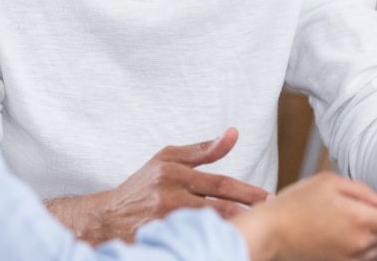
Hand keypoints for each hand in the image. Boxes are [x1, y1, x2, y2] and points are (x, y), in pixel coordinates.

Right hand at [46, 128, 269, 243]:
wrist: (106, 219)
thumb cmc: (143, 185)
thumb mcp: (167, 159)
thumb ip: (202, 150)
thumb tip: (233, 133)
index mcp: (173, 173)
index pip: (220, 184)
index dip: (248, 192)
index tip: (269, 197)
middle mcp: (168, 197)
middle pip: (219, 209)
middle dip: (247, 213)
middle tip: (270, 216)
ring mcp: (163, 223)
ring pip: (208, 228)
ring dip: (233, 230)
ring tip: (254, 231)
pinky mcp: (159, 241)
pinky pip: (192, 242)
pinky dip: (212, 243)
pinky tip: (227, 244)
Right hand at [232, 172, 376, 260]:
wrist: (270, 233)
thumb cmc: (294, 206)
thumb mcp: (330, 182)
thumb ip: (364, 190)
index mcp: (359, 219)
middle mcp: (359, 244)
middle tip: (356, 207)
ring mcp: (350, 259)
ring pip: (375, 248)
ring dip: (369, 234)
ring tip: (344, 221)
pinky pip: (361, 258)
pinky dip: (357, 247)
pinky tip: (339, 235)